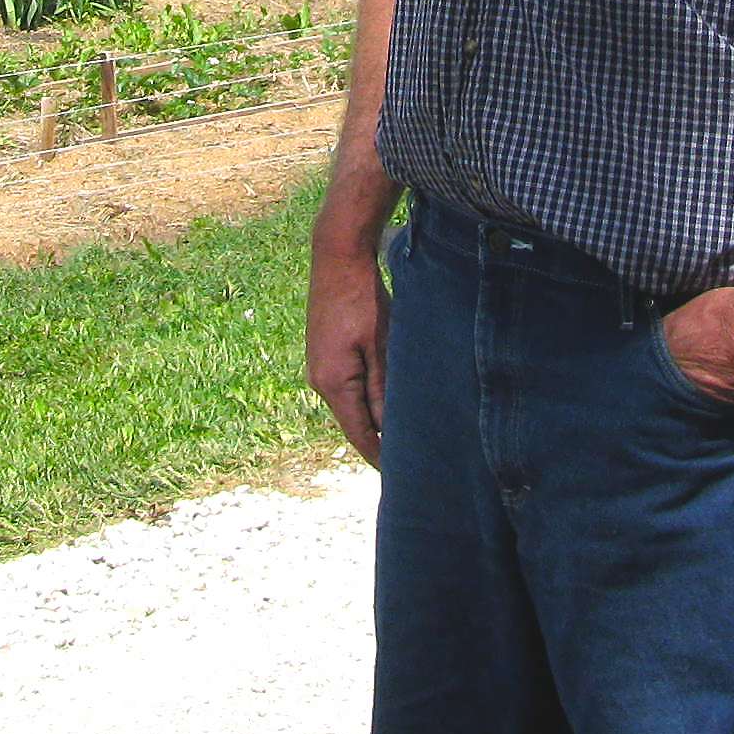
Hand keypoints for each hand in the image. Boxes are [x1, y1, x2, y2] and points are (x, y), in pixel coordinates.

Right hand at [305, 221, 392, 463]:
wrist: (337, 258)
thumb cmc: (363, 299)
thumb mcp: (381, 346)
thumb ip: (384, 389)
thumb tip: (390, 429)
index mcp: (333, 384)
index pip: (359, 435)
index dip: (381, 457)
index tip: (404, 475)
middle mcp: (319, 381)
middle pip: (354, 423)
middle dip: (381, 440)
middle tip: (414, 455)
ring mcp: (319, 367)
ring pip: (352, 405)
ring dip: (375, 417)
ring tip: (406, 429)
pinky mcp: (325, 355)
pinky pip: (348, 387)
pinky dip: (367, 397)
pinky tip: (388, 397)